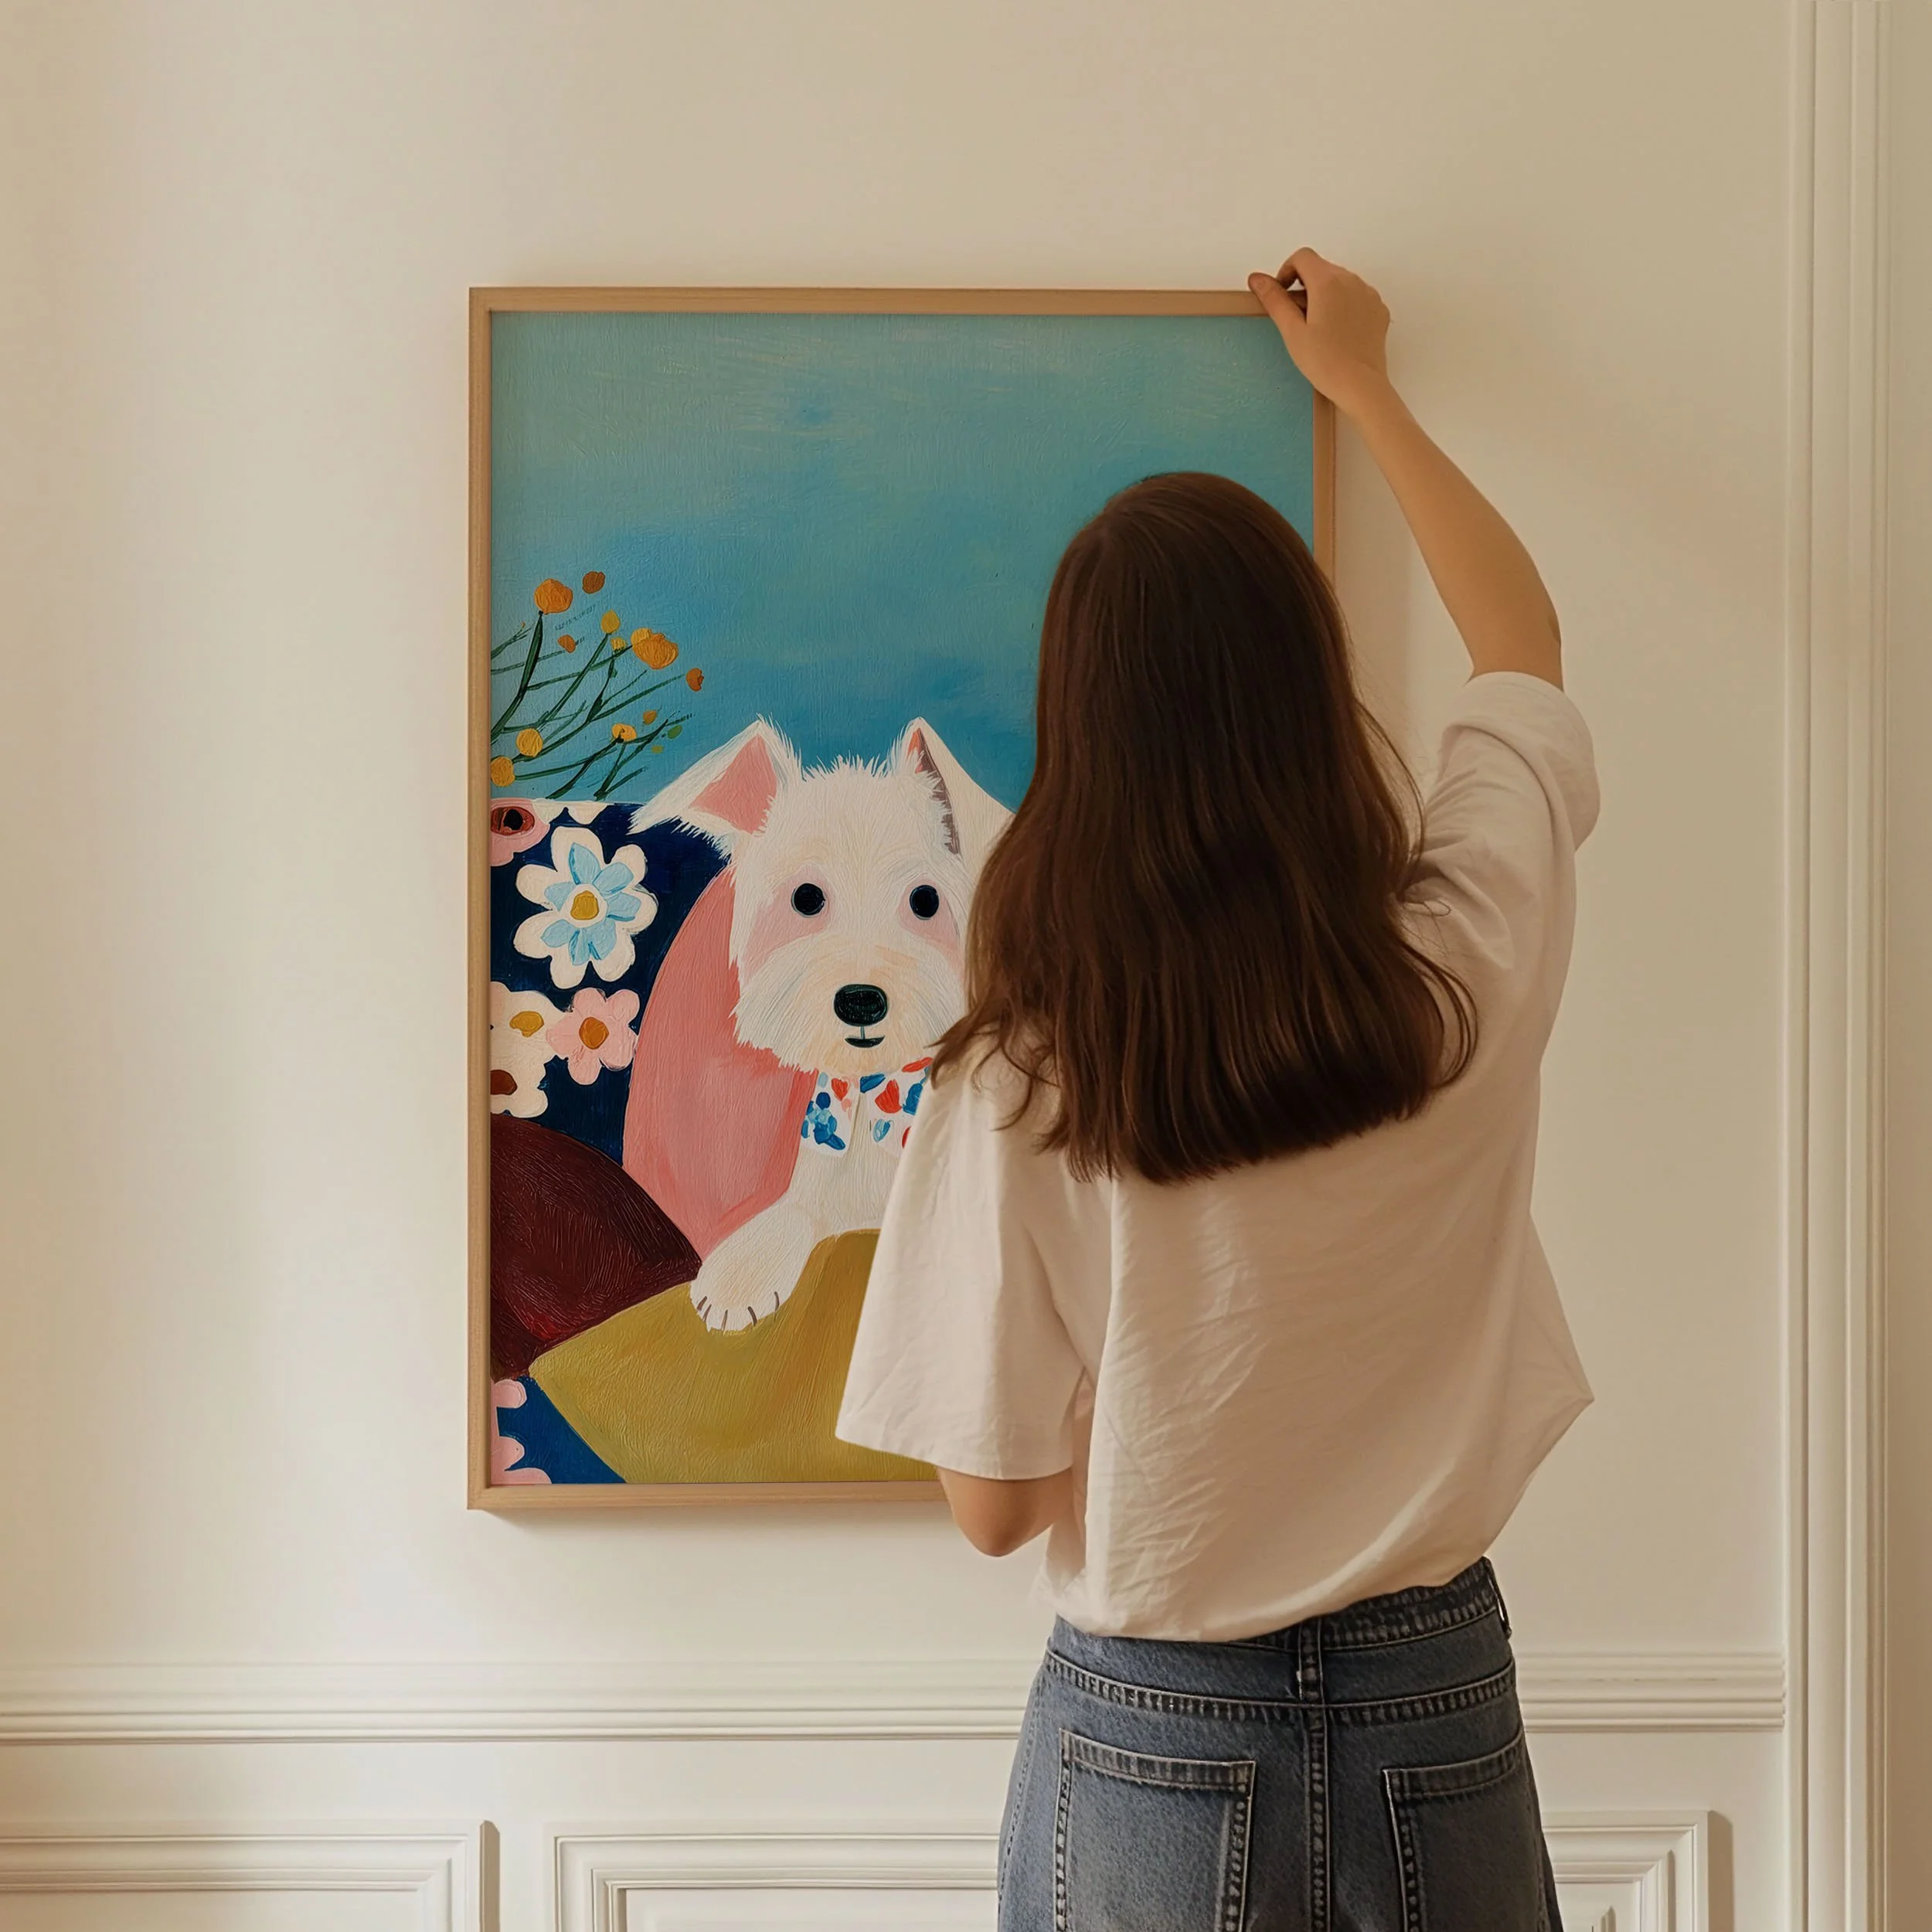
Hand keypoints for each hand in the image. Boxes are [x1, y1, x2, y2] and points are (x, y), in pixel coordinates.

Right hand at [1248, 249, 1392, 418]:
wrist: (1361, 386)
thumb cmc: (1325, 362)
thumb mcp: (1292, 332)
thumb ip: (1274, 300)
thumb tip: (1257, 279)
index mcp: (1327, 282)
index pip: (1302, 257)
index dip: (1286, 271)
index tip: (1281, 294)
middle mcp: (1351, 280)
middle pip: (1322, 268)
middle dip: (1305, 286)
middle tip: (1296, 317)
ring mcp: (1368, 293)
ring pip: (1340, 281)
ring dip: (1324, 295)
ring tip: (1317, 328)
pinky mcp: (1378, 308)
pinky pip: (1356, 296)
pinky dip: (1343, 305)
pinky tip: (1337, 332)